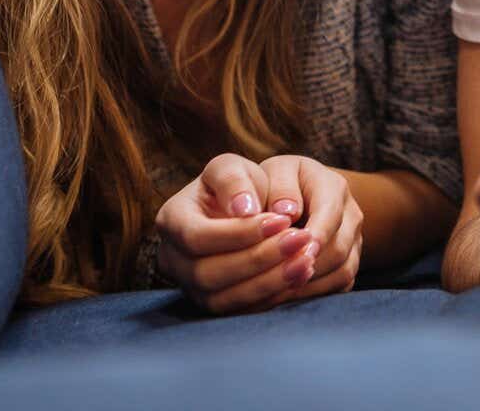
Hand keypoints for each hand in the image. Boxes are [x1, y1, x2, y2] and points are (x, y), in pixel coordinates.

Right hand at [154, 153, 361, 312]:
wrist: (241, 211)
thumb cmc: (236, 184)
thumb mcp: (231, 167)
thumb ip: (233, 180)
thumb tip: (244, 209)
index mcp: (171, 220)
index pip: (198, 237)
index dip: (240, 233)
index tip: (282, 219)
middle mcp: (173, 259)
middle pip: (208, 273)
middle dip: (259, 259)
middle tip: (302, 240)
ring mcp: (191, 287)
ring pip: (224, 299)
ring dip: (269, 282)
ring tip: (307, 260)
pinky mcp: (214, 304)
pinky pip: (240, 312)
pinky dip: (271, 296)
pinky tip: (301, 276)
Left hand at [257, 153, 364, 300]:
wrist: (284, 194)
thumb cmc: (271, 182)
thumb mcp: (272, 172)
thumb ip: (278, 187)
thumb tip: (286, 212)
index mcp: (332, 186)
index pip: (329, 214)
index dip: (313, 236)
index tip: (289, 253)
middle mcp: (350, 213)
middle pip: (339, 247)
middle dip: (310, 266)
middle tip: (278, 281)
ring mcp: (352, 239)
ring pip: (343, 269)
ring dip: (312, 283)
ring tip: (279, 293)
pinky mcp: (348, 260)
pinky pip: (341, 284)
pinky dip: (317, 293)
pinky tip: (289, 296)